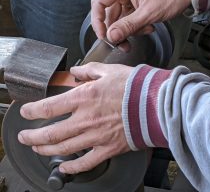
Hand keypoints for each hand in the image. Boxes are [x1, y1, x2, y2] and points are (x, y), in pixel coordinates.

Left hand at [18, 63, 132, 173]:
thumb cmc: (135, 87)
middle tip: (25, 137)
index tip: (26, 112)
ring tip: (38, 149)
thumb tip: (75, 71)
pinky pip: (86, 162)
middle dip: (32, 137)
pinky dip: (72, 168)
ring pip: (63, 149)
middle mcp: (86, 120)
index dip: (32, 111)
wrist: (155, 103)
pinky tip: (64, 168)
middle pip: (50, 134)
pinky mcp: (108, 148)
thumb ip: (88, 70)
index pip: (48, 108)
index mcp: (84, 98)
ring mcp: (96, 137)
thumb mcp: (109, 71)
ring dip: (46, 151)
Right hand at [91, 0, 190, 42]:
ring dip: (129, 32)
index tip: (104, 36)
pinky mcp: (135, 6)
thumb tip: (112, 36)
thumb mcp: (148, 13)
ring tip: (145, 31)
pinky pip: (129, 20)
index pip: (99, 3)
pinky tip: (148, 27)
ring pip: (120, 20)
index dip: (98, 21)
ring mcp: (128, 0)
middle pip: (109, 15)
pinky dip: (136, 28)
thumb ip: (128, 25)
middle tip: (122, 45)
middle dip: (117, 32)